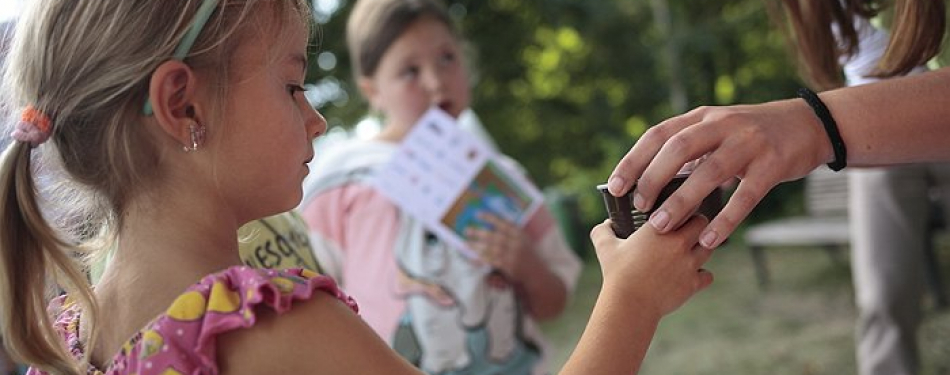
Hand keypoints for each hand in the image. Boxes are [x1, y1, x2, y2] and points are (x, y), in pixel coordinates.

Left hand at [465, 212, 532, 279]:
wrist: (536, 272)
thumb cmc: (527, 253)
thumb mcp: (523, 238)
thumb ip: (510, 231)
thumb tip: (492, 222)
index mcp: (519, 234)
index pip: (503, 223)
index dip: (490, 218)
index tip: (477, 214)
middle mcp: (516, 243)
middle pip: (495, 236)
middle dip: (479, 233)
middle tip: (466, 230)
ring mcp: (512, 256)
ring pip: (491, 249)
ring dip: (477, 246)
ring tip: (466, 244)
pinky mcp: (509, 267)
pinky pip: (492, 261)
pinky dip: (481, 259)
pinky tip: (472, 257)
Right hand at [590, 215, 713, 317]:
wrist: (629, 303)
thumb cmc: (617, 274)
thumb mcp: (605, 247)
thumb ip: (603, 230)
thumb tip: (606, 224)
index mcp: (659, 227)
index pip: (684, 205)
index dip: (683, 207)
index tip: (678, 211)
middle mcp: (679, 242)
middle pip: (702, 222)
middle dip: (696, 224)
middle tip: (687, 229)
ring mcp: (689, 263)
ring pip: (709, 247)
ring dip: (701, 247)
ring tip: (689, 251)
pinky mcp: (693, 283)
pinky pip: (707, 275)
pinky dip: (701, 275)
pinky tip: (690, 275)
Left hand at [607, 99, 832, 247]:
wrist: (810, 125)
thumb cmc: (753, 135)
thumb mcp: (719, 131)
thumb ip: (691, 153)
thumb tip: (654, 186)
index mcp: (702, 116)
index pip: (659, 134)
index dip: (633, 160)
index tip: (614, 186)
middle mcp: (722, 125)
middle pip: (678, 148)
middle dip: (653, 178)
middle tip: (639, 207)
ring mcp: (749, 143)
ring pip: (709, 173)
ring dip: (682, 201)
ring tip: (662, 226)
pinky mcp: (772, 165)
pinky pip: (745, 196)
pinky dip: (725, 219)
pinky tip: (708, 239)